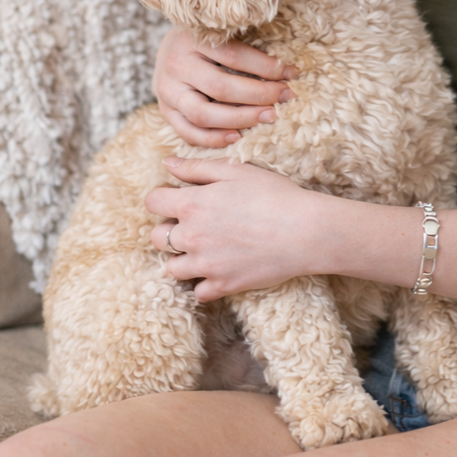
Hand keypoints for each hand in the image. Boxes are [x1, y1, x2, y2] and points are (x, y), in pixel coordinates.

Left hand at [146, 158, 323, 300]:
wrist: (305, 231)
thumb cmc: (274, 195)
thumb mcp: (235, 171)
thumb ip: (196, 168)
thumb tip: (167, 164)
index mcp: (191, 204)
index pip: (152, 202)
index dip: (162, 199)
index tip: (177, 200)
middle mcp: (191, 236)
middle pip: (156, 238)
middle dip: (168, 230)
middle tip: (193, 226)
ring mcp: (205, 264)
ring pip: (172, 269)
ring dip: (182, 260)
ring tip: (204, 251)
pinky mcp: (223, 285)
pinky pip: (198, 292)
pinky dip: (205, 284)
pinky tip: (219, 271)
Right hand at [152, 29, 297, 148]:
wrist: (168, 50)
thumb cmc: (205, 43)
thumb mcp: (221, 35)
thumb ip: (246, 47)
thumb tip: (288, 71)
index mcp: (192, 38)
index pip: (234, 56)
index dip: (266, 67)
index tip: (292, 74)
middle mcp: (176, 64)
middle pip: (220, 88)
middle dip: (258, 96)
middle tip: (285, 99)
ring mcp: (167, 91)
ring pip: (203, 114)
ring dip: (240, 120)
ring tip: (267, 118)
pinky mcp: (165, 112)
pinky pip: (188, 133)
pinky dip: (213, 139)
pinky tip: (237, 137)